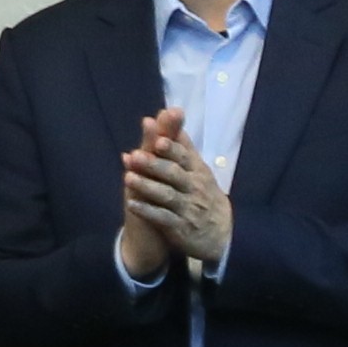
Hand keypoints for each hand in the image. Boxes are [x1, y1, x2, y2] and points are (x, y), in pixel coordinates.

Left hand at [119, 108, 229, 277]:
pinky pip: (162, 218)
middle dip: (154, 165)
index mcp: (198, 171)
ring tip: (127, 177)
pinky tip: (131, 204)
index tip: (157, 140)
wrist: (220, 234)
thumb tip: (171, 112)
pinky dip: (147, 211)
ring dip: (147, 186)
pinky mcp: (180, 227)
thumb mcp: (198, 169)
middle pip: (174, 174)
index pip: (184, 157)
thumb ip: (182, 144)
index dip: (171, 149)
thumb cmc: (203, 194)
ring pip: (166, 195)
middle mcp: (194, 188)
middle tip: (135, 155)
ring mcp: (187, 208)